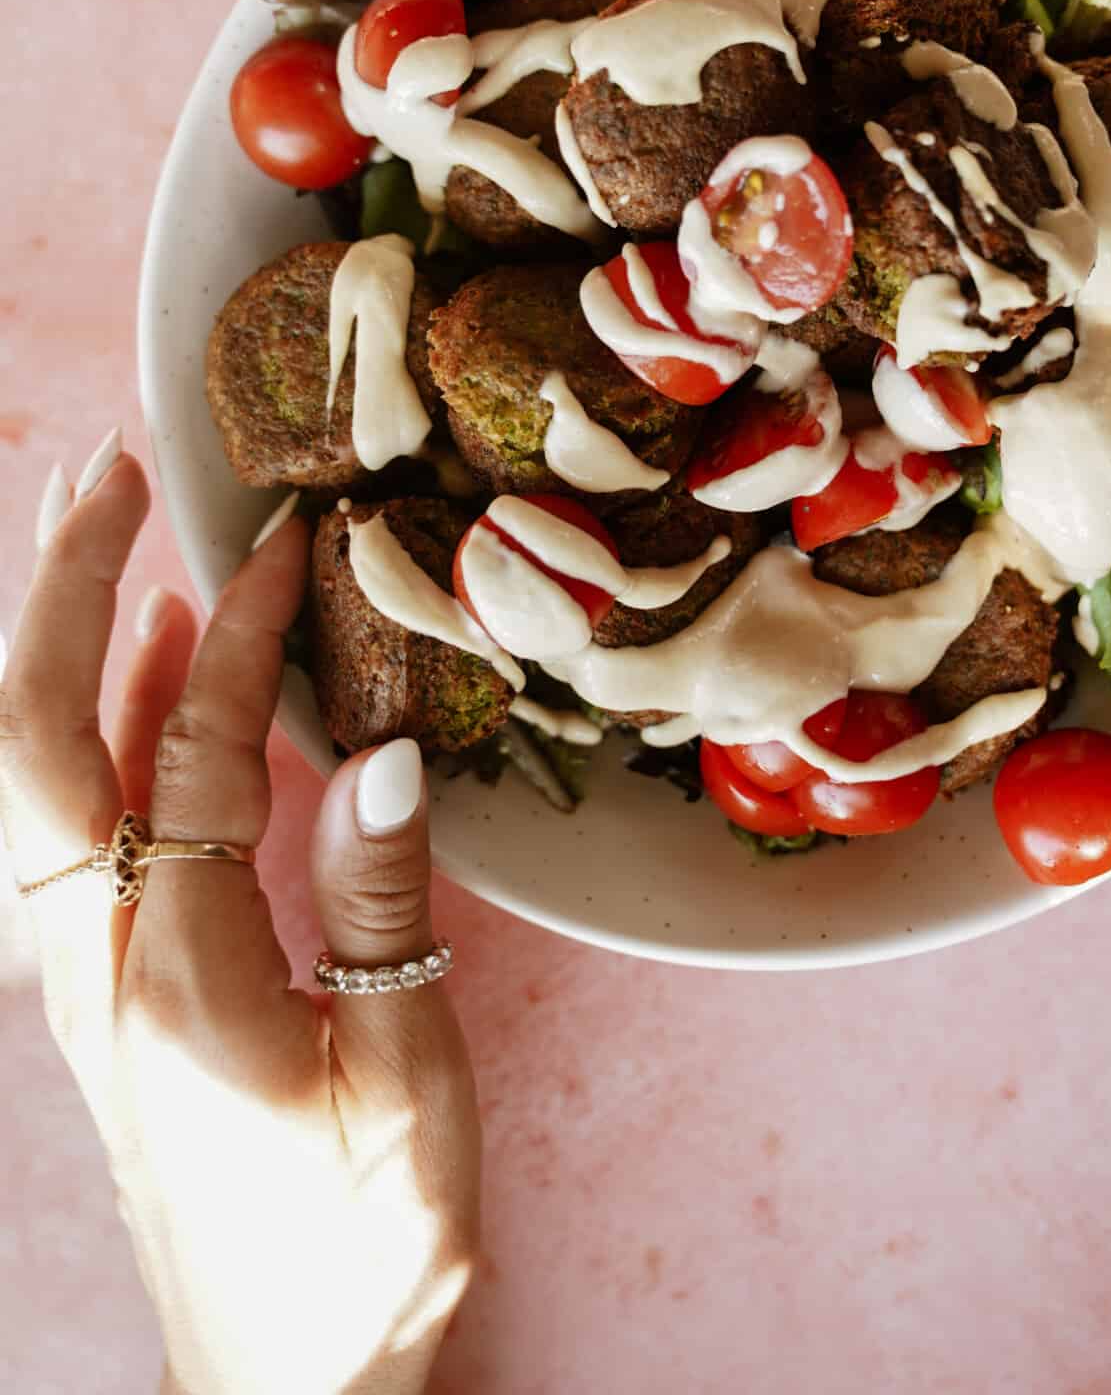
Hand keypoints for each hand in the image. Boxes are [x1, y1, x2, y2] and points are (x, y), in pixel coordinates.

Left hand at [0, 445, 479, 1394]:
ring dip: (60, 642)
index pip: (190, 760)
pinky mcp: (104, 993)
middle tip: (109, 471)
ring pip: (32, 779)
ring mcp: (86, 979)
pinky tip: (147, 667)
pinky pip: (72, 827)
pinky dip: (95, 724)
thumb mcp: (407, 1088)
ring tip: (103, 525)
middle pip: (35, 744)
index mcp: (182, 982)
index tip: (288, 542)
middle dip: (64, 594)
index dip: (242, 640)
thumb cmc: (360, 1249)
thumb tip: (376, 747)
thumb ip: (381, 909)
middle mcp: (102, 965)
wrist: (276, 1377)